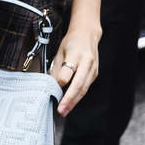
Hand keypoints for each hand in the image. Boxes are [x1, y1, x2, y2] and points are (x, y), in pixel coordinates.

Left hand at [50, 0, 100, 116]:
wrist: (87, 35)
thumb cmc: (71, 43)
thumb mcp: (60, 52)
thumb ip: (56, 69)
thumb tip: (49, 86)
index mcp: (75, 53)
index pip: (67, 72)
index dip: (59, 82)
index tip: (51, 89)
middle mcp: (86, 61)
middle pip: (78, 84)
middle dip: (69, 99)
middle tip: (61, 110)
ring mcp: (93, 68)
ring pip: (83, 88)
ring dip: (74, 101)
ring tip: (65, 110)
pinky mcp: (95, 73)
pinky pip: (86, 87)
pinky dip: (78, 95)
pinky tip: (71, 102)